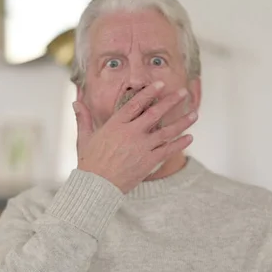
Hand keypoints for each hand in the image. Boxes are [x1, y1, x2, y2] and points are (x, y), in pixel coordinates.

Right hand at [73, 81, 197, 193]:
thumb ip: (84, 118)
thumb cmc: (89, 162)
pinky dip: (180, 143)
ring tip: (195, 113)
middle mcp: (131, 133)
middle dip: (171, 101)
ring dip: (182, 122)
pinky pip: (168, 150)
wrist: (96, 187)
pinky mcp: (148, 162)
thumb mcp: (84, 138)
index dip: (150, 92)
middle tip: (184, 92)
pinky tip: (190, 137)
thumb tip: (76, 101)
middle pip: (155, 113)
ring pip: (166, 131)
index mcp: (116, 125)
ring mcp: (141, 147)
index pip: (136, 103)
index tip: (161, 84)